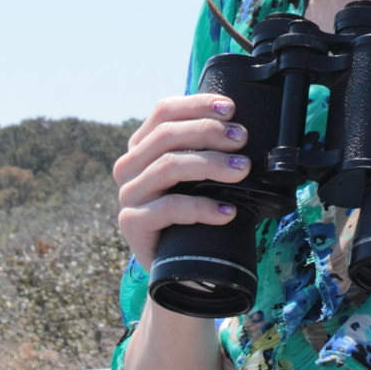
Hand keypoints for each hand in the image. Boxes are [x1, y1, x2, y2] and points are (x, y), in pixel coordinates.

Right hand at [113, 94, 250, 271]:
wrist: (178, 264)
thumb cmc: (193, 210)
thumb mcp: (198, 174)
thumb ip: (206, 148)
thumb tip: (242, 127)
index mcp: (143, 145)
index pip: (164, 112)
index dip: (196, 105)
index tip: (230, 108)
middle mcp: (129, 166)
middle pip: (166, 136)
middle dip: (208, 132)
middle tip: (242, 138)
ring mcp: (128, 195)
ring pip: (168, 167)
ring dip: (210, 164)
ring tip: (242, 169)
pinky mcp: (132, 223)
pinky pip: (169, 208)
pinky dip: (202, 207)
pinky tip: (228, 211)